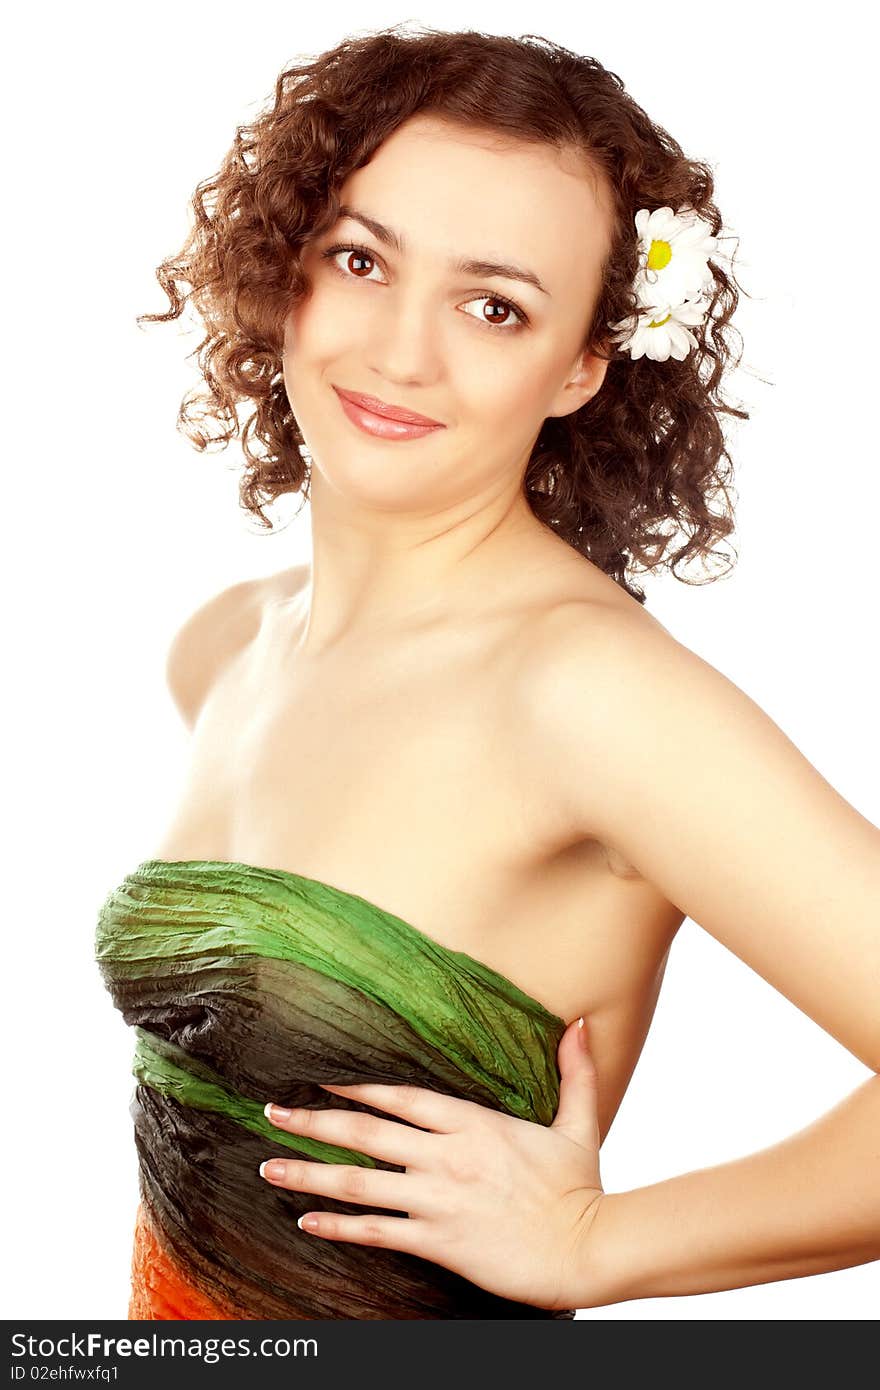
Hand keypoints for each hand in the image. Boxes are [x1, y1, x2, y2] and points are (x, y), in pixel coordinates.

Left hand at [259, 1015, 605, 1310]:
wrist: (587, 1250)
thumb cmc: (581, 1188)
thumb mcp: (579, 1123)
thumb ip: (574, 1071)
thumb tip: (582, 1025)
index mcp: (473, 1123)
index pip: (400, 1096)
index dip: (355, 1084)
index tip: (318, 1073)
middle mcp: (447, 1157)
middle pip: (365, 1132)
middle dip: (314, 1121)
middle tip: (272, 1113)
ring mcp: (438, 1200)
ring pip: (359, 1182)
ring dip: (310, 1174)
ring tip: (269, 1168)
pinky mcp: (438, 1241)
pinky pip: (377, 1231)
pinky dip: (338, 1226)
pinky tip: (308, 1221)